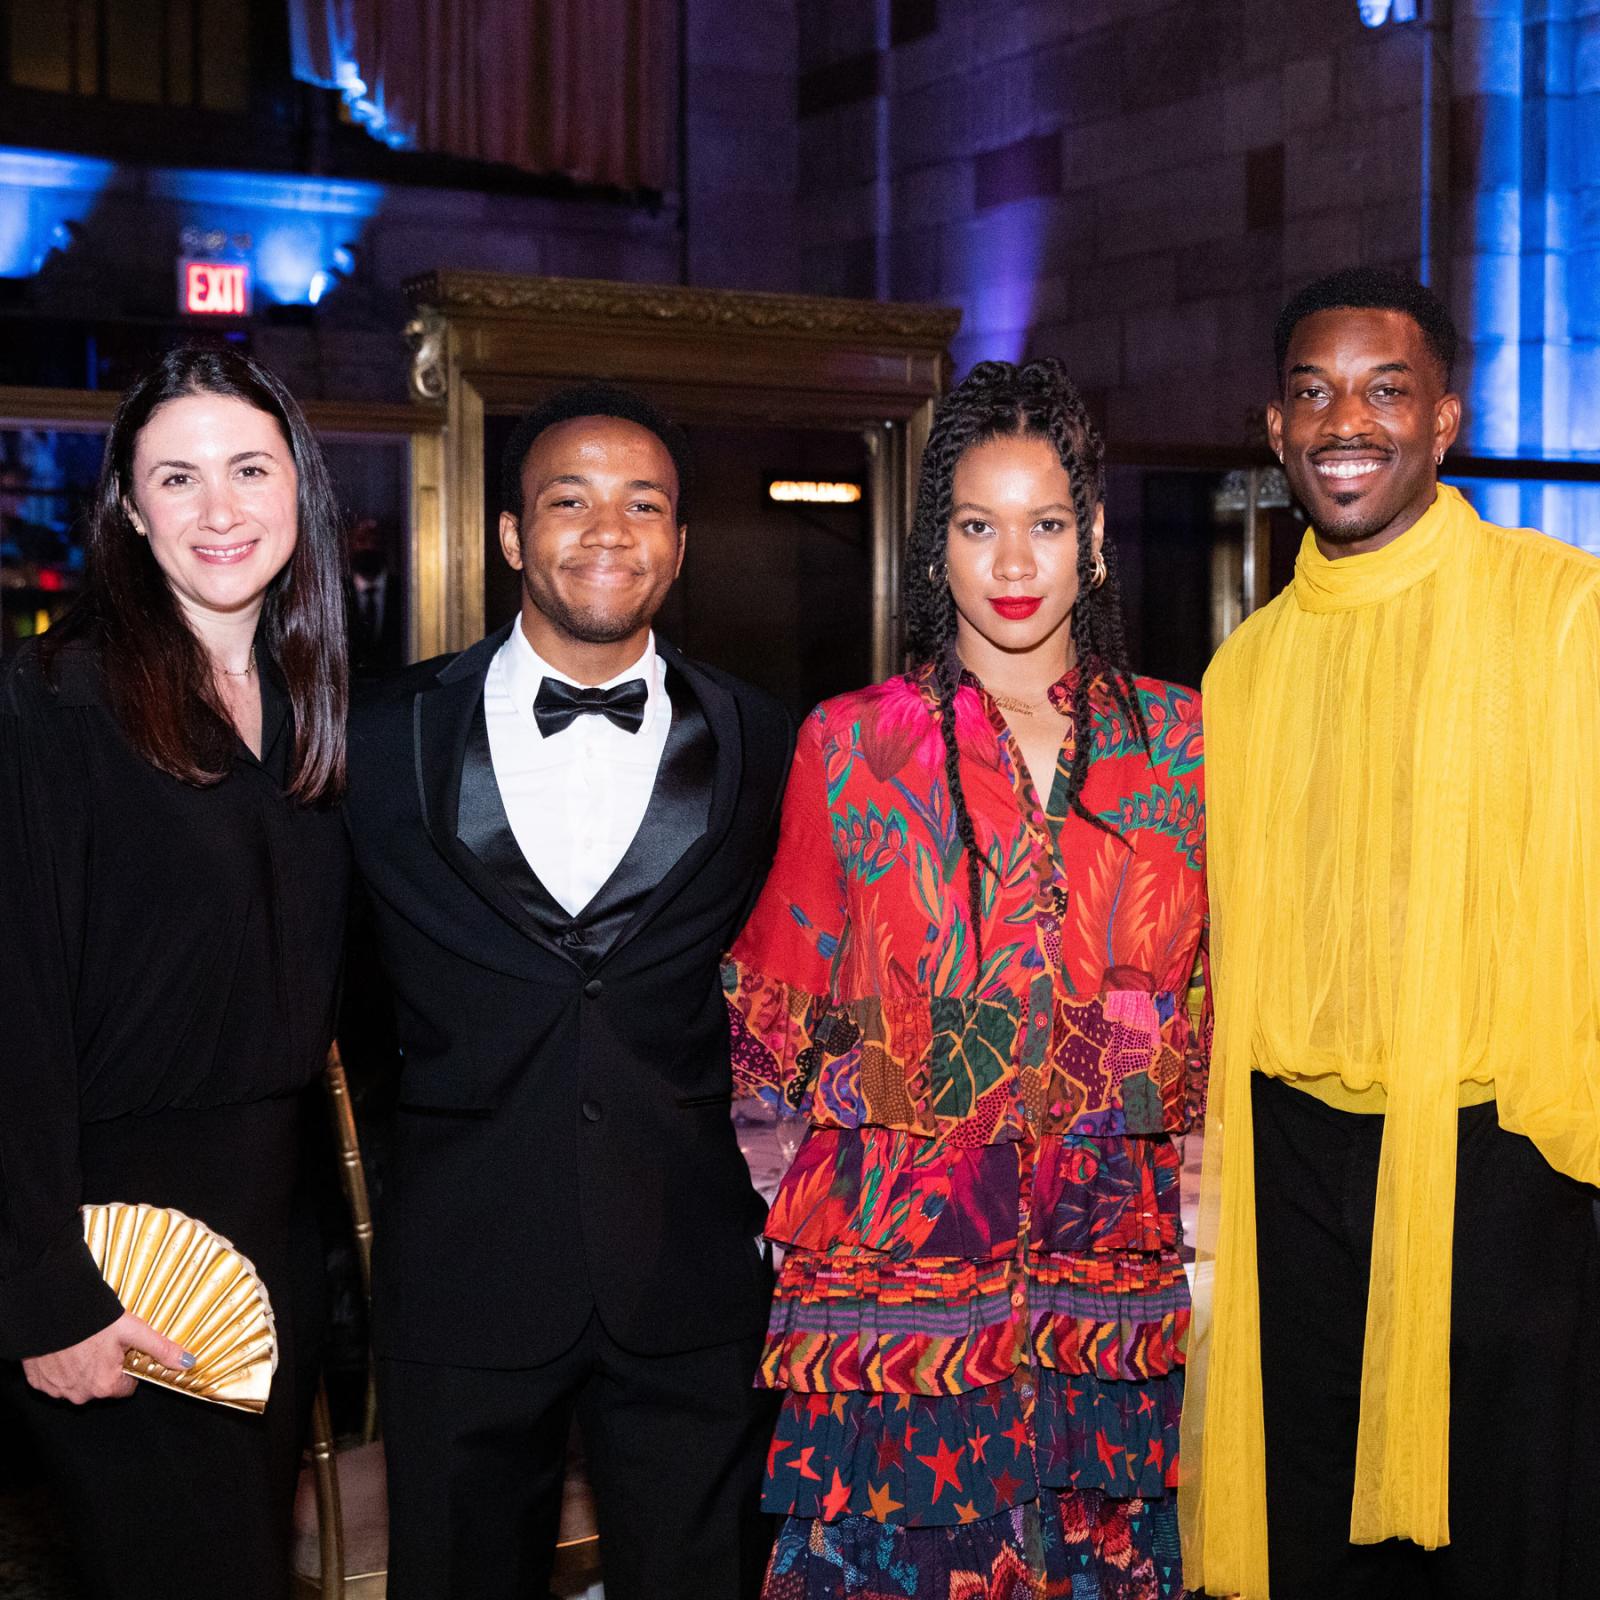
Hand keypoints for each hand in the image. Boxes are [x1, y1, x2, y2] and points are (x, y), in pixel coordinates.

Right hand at [21, 1312, 193, 1404]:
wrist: (51, 1312)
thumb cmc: (93, 1322)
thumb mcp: (134, 1331)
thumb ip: (161, 1349)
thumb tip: (187, 1362)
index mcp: (105, 1386)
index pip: (126, 1387)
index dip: (127, 1367)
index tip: (124, 1351)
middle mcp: (81, 1395)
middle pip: (102, 1386)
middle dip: (105, 1368)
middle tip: (103, 1343)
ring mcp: (57, 1390)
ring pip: (78, 1384)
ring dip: (82, 1369)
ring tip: (84, 1344)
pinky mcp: (39, 1383)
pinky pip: (56, 1380)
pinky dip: (61, 1368)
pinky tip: (65, 1349)